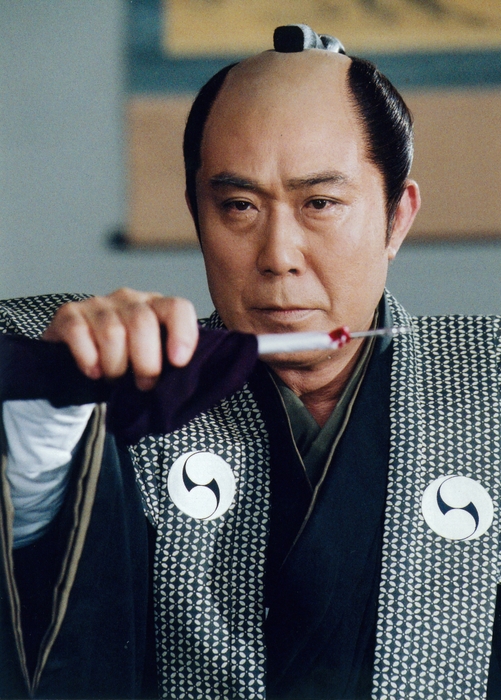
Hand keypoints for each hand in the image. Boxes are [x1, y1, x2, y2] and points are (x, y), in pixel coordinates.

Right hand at [42, 288, 198, 390]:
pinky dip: (88, 358)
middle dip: (146, 362)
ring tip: (115, 379)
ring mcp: (98, 304)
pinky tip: (93, 372)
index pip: (177, 308)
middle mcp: (129, 299)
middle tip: (144, 385)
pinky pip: (79, 332)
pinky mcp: (69, 314)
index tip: (178, 362)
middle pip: (142, 322)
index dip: (182, 333)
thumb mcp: (154, 361)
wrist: (82, 365)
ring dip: (116, 365)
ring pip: (112, 332)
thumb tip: (189, 381)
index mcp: (156, 308)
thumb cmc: (126, 363)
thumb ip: (172, 362)